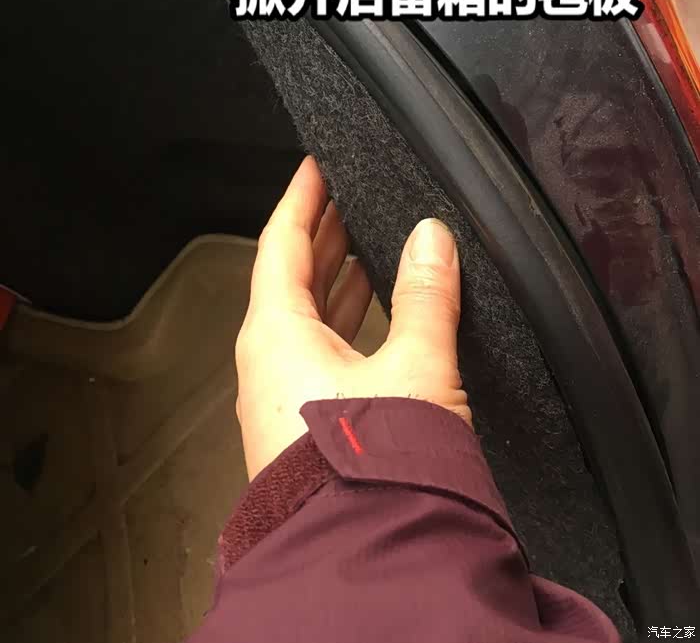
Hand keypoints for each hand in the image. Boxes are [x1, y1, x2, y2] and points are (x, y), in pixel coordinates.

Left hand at [235, 156, 471, 479]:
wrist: (365, 560)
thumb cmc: (374, 470)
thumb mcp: (414, 366)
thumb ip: (426, 295)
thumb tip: (432, 238)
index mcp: (275, 336)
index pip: (280, 243)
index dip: (302, 199)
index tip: (316, 166)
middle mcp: (268, 365)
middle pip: (290, 279)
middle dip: (321, 236)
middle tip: (346, 200)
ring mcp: (282, 400)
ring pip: (306, 318)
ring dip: (335, 281)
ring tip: (366, 250)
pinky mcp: (305, 428)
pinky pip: (319, 355)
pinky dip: (345, 323)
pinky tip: (375, 321)